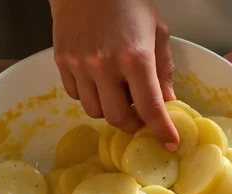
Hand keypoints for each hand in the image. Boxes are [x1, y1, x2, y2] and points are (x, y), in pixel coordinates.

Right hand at [50, 0, 178, 148]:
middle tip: (140, 116)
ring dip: (110, 110)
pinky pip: (76, 95)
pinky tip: (100, 82)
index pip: (150, 108)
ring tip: (119, 94)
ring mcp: (80, 65)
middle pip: (117, 118)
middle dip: (133, 124)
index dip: (161, 130)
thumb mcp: (158, 32)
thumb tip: (167, 102)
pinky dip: (90, 96)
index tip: (169, 143)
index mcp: (135, 58)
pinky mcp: (62, 62)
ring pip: (94, 111)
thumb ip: (163, 70)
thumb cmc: (128, 3)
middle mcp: (105, 65)